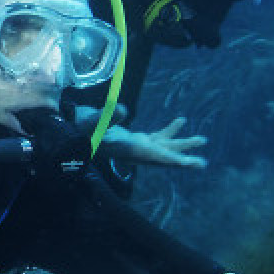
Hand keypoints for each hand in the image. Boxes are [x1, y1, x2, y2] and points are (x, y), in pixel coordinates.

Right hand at [74, 106, 207, 168]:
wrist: (70, 128)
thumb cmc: (80, 126)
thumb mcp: (92, 121)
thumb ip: (108, 116)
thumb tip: (124, 109)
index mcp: (127, 149)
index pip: (154, 157)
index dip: (174, 160)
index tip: (192, 164)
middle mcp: (134, 150)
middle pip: (163, 156)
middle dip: (183, 157)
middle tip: (202, 163)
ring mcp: (134, 144)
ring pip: (162, 146)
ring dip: (181, 143)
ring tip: (203, 139)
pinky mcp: (132, 138)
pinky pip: (155, 137)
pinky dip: (168, 131)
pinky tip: (182, 121)